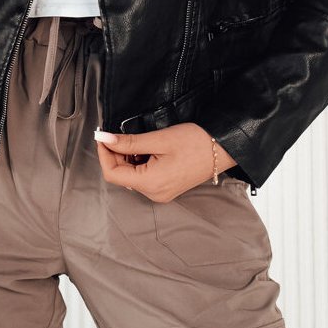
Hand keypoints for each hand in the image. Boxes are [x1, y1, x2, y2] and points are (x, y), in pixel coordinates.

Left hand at [93, 123, 235, 201]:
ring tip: (140, 140)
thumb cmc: (195, 141)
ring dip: (128, 157)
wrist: (224, 147)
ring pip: (132, 176)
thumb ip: (128, 142)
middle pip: (121, 176)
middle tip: (120, 134)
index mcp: (151, 184)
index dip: (104, 153)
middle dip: (116, 154)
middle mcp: (154, 194)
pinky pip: (144, 177)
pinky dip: (140, 162)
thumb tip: (103, 138)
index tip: (103, 135)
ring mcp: (161, 193)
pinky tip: (148, 148)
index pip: (112, 174)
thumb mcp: (159, 139)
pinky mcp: (167, 188)